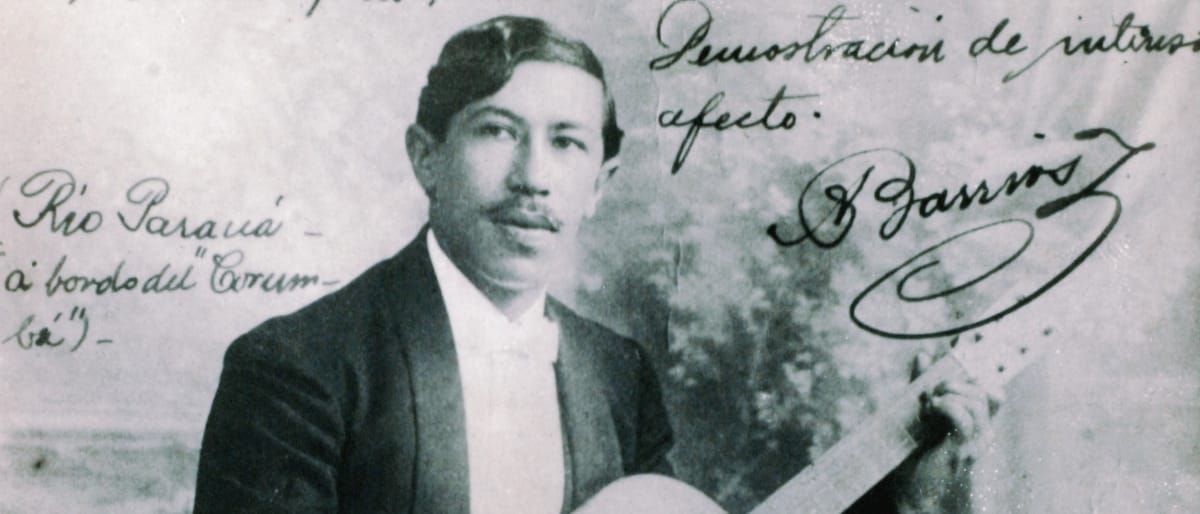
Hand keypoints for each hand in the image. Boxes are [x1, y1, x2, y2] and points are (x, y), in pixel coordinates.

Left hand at [890, 352, 1003, 513]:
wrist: (911, 494)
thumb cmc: (914, 457)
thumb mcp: (917, 413)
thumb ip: (922, 386)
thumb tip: (924, 354)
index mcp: (977, 424)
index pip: (991, 389)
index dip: (982, 365)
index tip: (961, 341)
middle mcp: (983, 433)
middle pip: (985, 390)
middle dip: (957, 381)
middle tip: (934, 392)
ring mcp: (976, 443)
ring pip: (975, 400)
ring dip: (948, 394)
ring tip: (929, 405)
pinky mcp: (963, 451)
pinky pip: (962, 415)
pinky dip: (945, 405)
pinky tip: (930, 411)